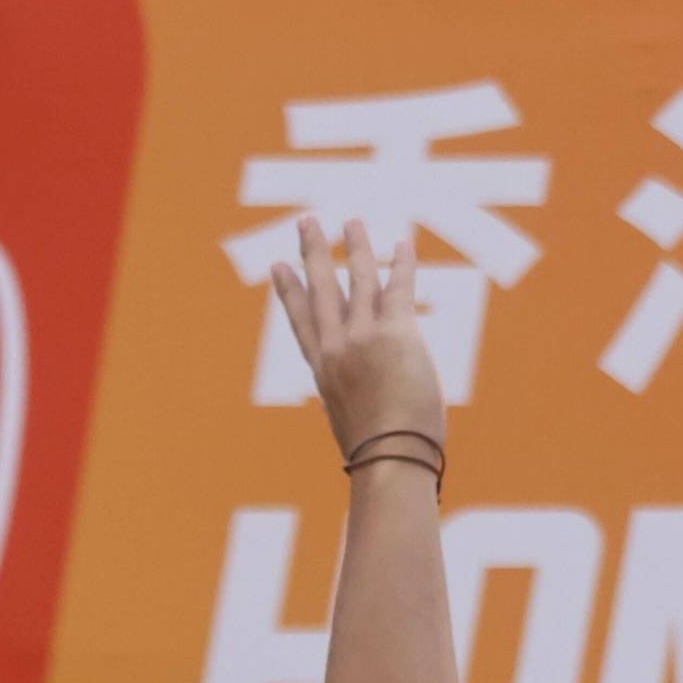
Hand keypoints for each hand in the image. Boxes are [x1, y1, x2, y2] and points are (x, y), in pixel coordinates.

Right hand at [271, 217, 445, 463]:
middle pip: (321, 289)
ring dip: (356, 246)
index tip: (279, 267)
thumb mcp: (354, 428)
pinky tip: (403, 244)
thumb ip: (355, 406)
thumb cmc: (380, 458)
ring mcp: (362, 338)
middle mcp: (336, 348)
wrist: (389, 460)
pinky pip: (399, 289)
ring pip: (358, 279)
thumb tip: (367, 417)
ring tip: (352, 222)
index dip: (290, 291)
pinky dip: (402, 264)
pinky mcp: (395, 335)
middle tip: (307, 224)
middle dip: (313, 252)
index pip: (301, 322)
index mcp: (322, 371)